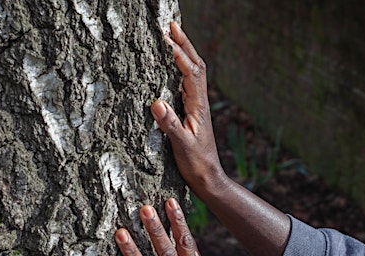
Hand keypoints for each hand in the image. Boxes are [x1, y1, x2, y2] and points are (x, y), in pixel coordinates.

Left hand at [115, 198, 199, 255]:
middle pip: (166, 248)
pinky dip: (126, 254)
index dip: (178, 221)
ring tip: (121, 233)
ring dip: (132, 247)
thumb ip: (182, 245)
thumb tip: (173, 213)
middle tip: (145, 209)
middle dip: (155, 228)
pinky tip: (118, 241)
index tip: (170, 201)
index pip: (185, 240)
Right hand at [151, 22, 222, 189]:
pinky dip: (182, 67)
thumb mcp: (182, 145)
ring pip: (193, 71)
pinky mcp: (193, 111)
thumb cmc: (196, 163)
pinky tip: (173, 67)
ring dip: (185, 52)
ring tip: (173, 37)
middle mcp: (200, 102)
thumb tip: (156, 102)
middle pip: (196, 65)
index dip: (179, 54)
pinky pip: (188, 82)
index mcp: (198, 106)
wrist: (208, 177)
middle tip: (172, 25)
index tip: (166, 38)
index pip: (190, 73)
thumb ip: (170, 125)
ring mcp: (197, 105)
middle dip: (185, 44)